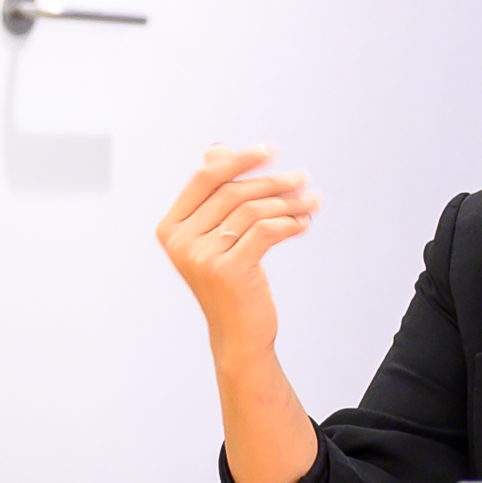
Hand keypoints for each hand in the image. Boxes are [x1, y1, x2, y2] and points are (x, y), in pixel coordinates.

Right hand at [156, 145, 319, 356]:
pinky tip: (304, 222)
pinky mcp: (229, 271)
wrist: (237, 333)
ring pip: (253, 211)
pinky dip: (290, 223)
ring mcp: (202, 257)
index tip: (269, 150)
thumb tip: (216, 149)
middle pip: (232, 192)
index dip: (238, 160)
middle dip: (273, 181)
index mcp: (170, 228)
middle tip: (302, 178)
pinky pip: (267, 231)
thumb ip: (213, 195)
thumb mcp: (216, 236)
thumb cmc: (229, 281)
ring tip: (310, 201)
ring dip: (288, 202)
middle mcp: (181, 242)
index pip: (204, 179)